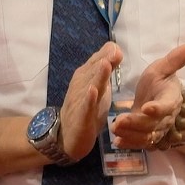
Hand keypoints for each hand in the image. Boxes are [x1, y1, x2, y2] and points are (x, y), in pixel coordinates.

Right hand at [56, 41, 121, 159]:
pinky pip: (85, 107)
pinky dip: (89, 99)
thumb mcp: (99, 87)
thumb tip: (114, 49)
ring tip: (105, 64)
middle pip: (92, 72)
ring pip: (89, 86)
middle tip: (115, 51)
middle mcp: (81, 86)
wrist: (66, 136)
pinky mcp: (81, 117)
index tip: (117, 48)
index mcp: (86, 78)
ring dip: (97, 76)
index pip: (96, 62)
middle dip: (103, 61)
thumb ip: (105, 69)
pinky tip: (93, 91)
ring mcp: (80, 101)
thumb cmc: (86, 109)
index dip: (106, 55)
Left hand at [110, 45, 184, 147]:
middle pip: (153, 124)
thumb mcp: (162, 70)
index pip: (166, 105)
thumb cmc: (159, 83)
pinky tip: (117, 142)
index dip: (158, 108)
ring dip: (130, 134)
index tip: (147, 108)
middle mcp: (166, 117)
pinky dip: (130, 144)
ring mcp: (157, 129)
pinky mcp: (148, 137)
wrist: (160, 100)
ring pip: (146, 136)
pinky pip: (141, 143)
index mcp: (170, 99)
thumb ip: (172, 62)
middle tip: (119, 121)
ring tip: (115, 129)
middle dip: (136, 123)